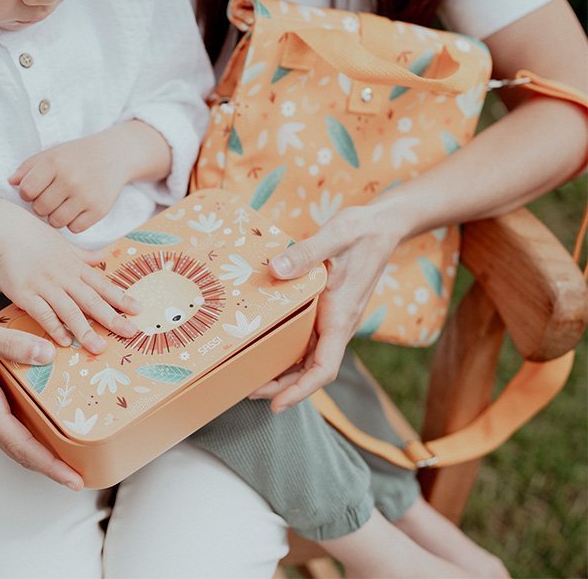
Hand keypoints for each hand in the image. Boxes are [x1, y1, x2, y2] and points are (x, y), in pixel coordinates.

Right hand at [0, 208, 140, 353]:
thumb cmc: (31, 237)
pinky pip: (43, 313)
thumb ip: (84, 256)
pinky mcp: (25, 293)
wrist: (2, 230)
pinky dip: (54, 327)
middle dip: (112, 317)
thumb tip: (105, 257)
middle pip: (92, 300)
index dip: (121, 298)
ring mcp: (45, 285)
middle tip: (131, 333)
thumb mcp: (63, 244)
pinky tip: (64, 341)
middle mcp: (64, 276)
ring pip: (70, 310)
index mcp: (75, 266)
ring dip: (85, 329)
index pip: (102, 284)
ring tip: (99, 347)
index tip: (138, 310)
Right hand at [0, 269, 84, 489]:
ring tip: (74, 456)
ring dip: (43, 451)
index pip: (20, 445)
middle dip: (51, 466)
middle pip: (20, 449)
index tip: (74, 479)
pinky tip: (53, 422)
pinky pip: (12, 421)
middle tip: (82, 477)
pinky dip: (34, 430)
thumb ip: (10, 343)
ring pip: (16, 438)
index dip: (49, 465)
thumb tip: (47, 355)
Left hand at [9, 132, 130, 232]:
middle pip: (40, 209)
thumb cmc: (77, 156)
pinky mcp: (99, 210)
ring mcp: (86, 196)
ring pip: (56, 222)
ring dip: (56, 216)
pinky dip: (73, 222)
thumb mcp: (52, 153)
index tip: (36, 190)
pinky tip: (76, 210)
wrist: (114, 155)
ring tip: (63, 204)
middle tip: (51, 198)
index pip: (27, 191)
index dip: (28, 194)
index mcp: (55, 163)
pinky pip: (75, 229)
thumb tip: (10, 183)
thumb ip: (28, 167)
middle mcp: (71, 179)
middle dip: (42, 206)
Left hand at [247, 205, 403, 411]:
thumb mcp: (334, 236)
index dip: (300, 390)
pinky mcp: (327, 311)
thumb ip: (306, 254)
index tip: (276, 404)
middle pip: (311, 370)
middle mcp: (338, 325)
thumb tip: (276, 269)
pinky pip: (307, 339)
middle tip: (247, 392)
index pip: (324, 367)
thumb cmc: (361, 232)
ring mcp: (333, 320)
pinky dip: (287, 350)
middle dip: (283, 386)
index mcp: (341, 317)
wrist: (382, 226)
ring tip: (250, 377)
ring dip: (284, 372)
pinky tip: (265, 348)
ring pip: (308, 357)